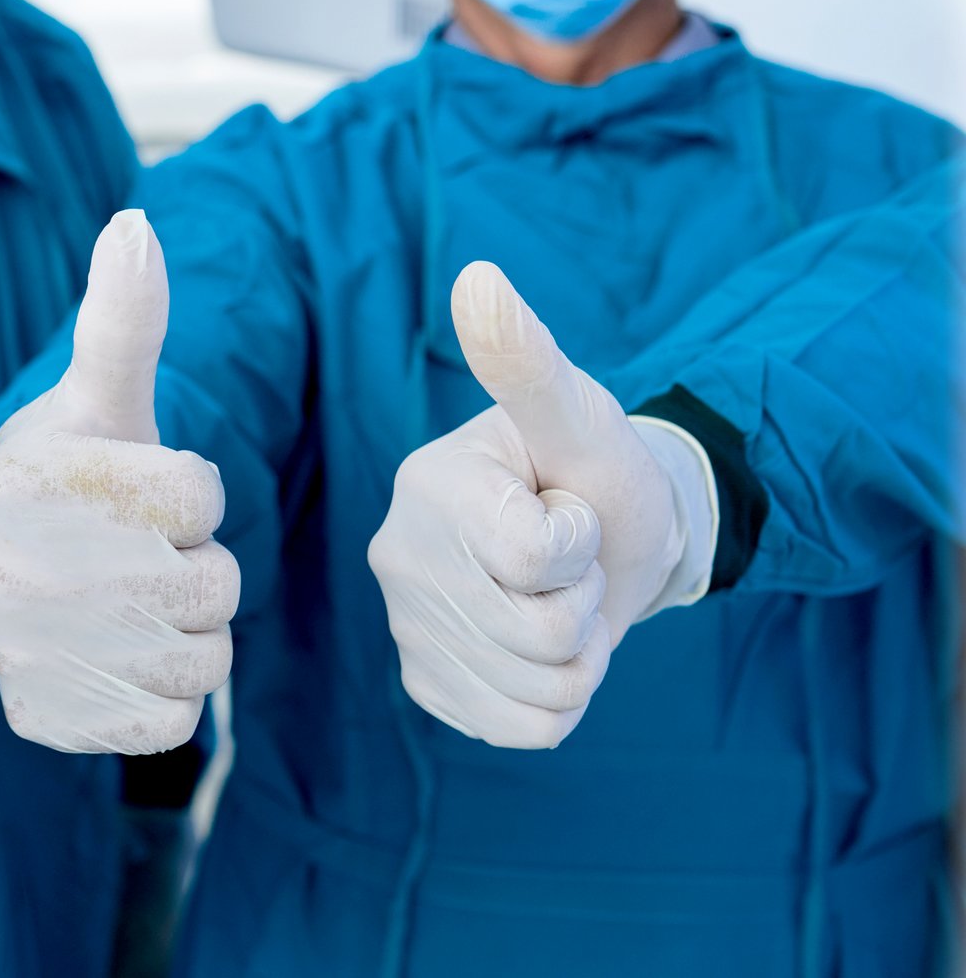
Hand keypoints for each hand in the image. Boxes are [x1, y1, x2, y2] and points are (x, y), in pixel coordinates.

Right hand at [0, 210, 235, 754]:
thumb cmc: (66, 473)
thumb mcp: (96, 396)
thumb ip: (124, 320)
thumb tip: (135, 227)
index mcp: (44, 484)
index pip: (204, 497)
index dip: (194, 493)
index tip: (143, 490)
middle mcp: (25, 575)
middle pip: (215, 586)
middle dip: (200, 567)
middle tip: (143, 552)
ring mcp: (34, 655)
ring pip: (204, 661)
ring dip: (192, 634)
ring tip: (138, 602)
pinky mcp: (46, 719)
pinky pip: (171, 723)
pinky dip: (167, 695)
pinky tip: (124, 656)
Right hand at [368, 261, 711, 747]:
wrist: (608, 541)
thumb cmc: (595, 468)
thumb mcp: (579, 416)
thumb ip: (527, 360)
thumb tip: (479, 278)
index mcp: (429, 489)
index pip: (536, 559)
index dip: (582, 542)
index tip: (569, 508)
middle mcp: (398, 557)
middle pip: (541, 632)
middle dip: (587, 604)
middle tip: (572, 564)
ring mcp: (408, 628)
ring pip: (541, 688)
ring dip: (583, 656)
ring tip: (563, 603)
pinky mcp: (429, 686)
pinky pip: (525, 729)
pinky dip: (560, 701)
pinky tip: (543, 650)